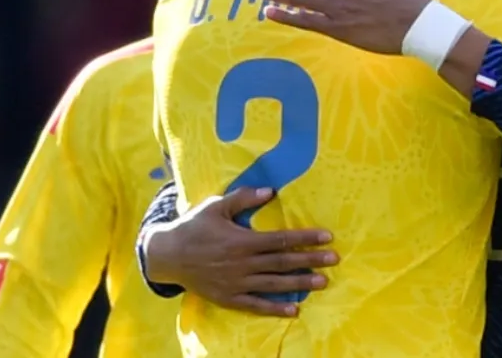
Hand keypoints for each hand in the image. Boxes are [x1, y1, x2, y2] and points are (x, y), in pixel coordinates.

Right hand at [143, 187, 338, 314]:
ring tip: (323, 283)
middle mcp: (242, 264)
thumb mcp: (216, 206)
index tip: (327, 237)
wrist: (167, 256)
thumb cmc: (194, 226)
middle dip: (310, 260)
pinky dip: (275, 309)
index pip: (280, 239)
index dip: (305, 238)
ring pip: (274, 284)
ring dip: (300, 284)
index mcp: (241, 240)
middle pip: (282, 262)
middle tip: (334, 259)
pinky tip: (294, 310)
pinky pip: (255, 306)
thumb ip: (243, 198)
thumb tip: (270, 191)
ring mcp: (236, 283)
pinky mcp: (228, 298)